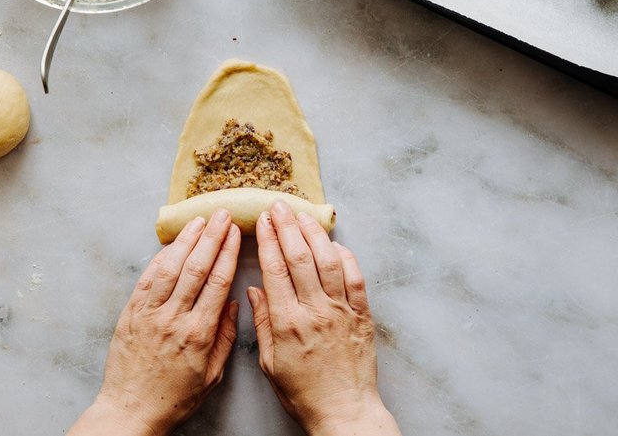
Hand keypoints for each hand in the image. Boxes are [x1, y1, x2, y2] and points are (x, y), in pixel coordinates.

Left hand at [68, 209, 240, 435]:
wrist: (131, 411)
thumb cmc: (174, 398)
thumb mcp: (212, 375)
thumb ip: (224, 337)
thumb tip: (232, 303)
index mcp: (198, 333)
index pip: (217, 282)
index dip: (227, 253)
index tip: (236, 233)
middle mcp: (173, 319)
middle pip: (195, 268)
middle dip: (211, 237)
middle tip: (221, 215)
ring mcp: (149, 314)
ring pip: (170, 267)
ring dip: (186, 240)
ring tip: (199, 220)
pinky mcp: (130, 314)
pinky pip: (147, 279)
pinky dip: (160, 258)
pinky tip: (171, 244)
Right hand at [248, 201, 400, 435]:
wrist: (344, 412)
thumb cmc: (303, 393)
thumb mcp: (270, 363)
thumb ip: (261, 323)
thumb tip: (255, 290)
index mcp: (287, 323)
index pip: (275, 269)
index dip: (268, 240)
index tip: (262, 220)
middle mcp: (315, 311)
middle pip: (300, 257)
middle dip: (287, 226)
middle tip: (279, 205)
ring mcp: (342, 311)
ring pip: (328, 260)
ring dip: (314, 234)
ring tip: (303, 215)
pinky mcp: (362, 315)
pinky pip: (355, 277)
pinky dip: (345, 256)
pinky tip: (333, 244)